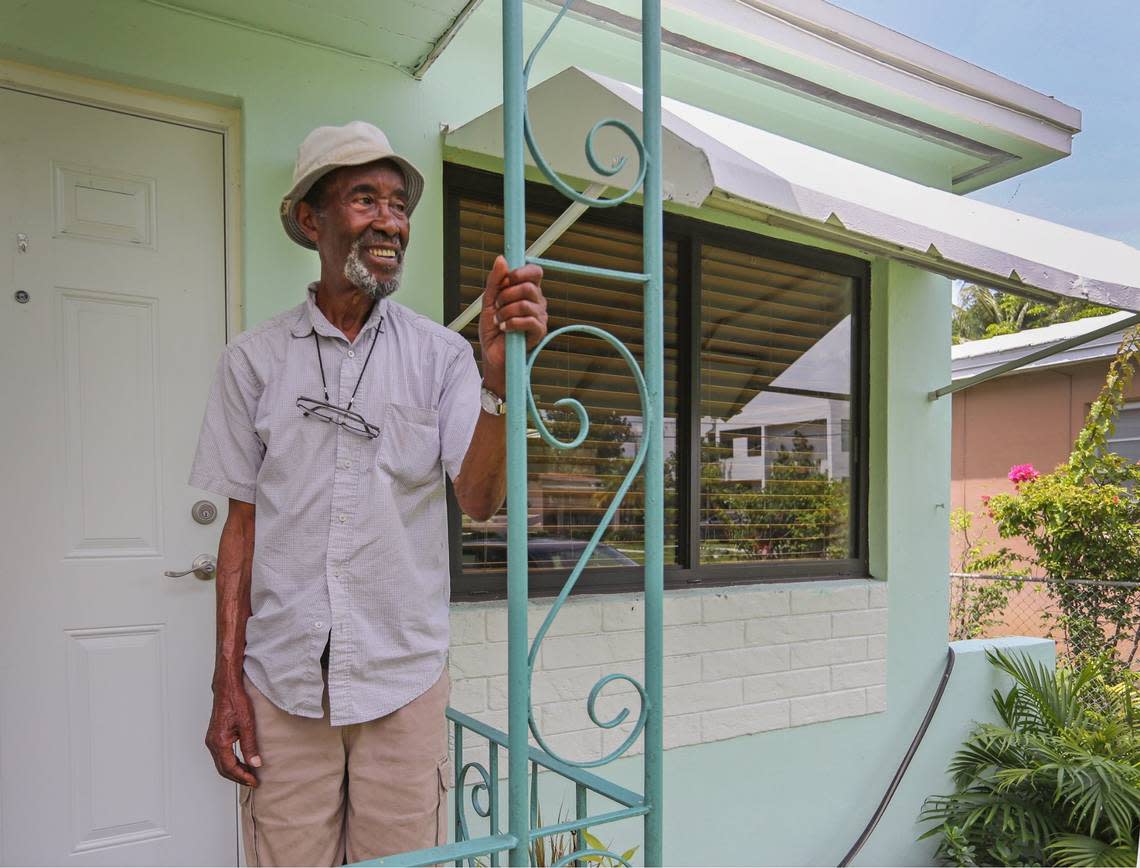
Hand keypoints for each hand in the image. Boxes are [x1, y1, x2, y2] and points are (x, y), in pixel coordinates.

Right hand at [205, 678, 260, 786]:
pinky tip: (242, 762)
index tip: (254, 781)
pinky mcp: (215, 736)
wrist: (227, 687)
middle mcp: (212, 742)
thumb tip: (255, 763)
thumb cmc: (236, 700)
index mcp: (219, 741)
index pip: (230, 767)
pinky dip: (231, 762)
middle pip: (223, 769)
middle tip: (253, 781)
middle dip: (238, 777)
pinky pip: (221, 755)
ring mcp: (212, 739)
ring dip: (234, 771)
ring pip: (221, 763)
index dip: (243, 777)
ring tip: (249, 774)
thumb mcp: (247, 724)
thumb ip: (250, 745)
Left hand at [479, 256, 546, 394]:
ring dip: (506, 312)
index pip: (535, 272)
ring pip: (526, 303)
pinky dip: (511, 323)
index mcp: (528, 291)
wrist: (492, 355)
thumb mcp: (488, 302)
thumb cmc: (492, 330)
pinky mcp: (539, 332)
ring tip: (499, 321)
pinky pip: (528, 320)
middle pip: (529, 286)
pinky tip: (505, 329)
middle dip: (506, 295)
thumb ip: (495, 281)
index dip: (520, 272)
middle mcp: (538, 302)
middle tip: (497, 306)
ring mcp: (540, 317)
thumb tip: (501, 259)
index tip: (506, 280)